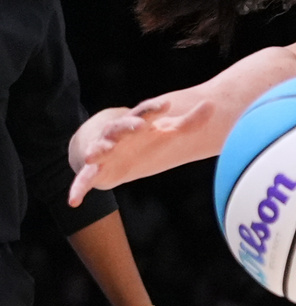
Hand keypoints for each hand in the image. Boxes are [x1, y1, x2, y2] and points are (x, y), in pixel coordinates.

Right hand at [69, 98, 212, 205]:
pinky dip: (78, 189)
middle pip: (120, 128)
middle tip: (139, 126)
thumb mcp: (166, 131)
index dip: (154, 110)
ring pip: (98, 150)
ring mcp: (103, 152)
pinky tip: (73, 201)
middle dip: (127, 127)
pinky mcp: (94, 171)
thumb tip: (212, 105)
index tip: (167, 105)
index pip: (145, 113)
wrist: (108, 146)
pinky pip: (84, 180)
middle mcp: (117, 135)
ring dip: (97, 150)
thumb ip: (189, 122)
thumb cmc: (143, 137)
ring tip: (95, 153)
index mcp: (136, 124)